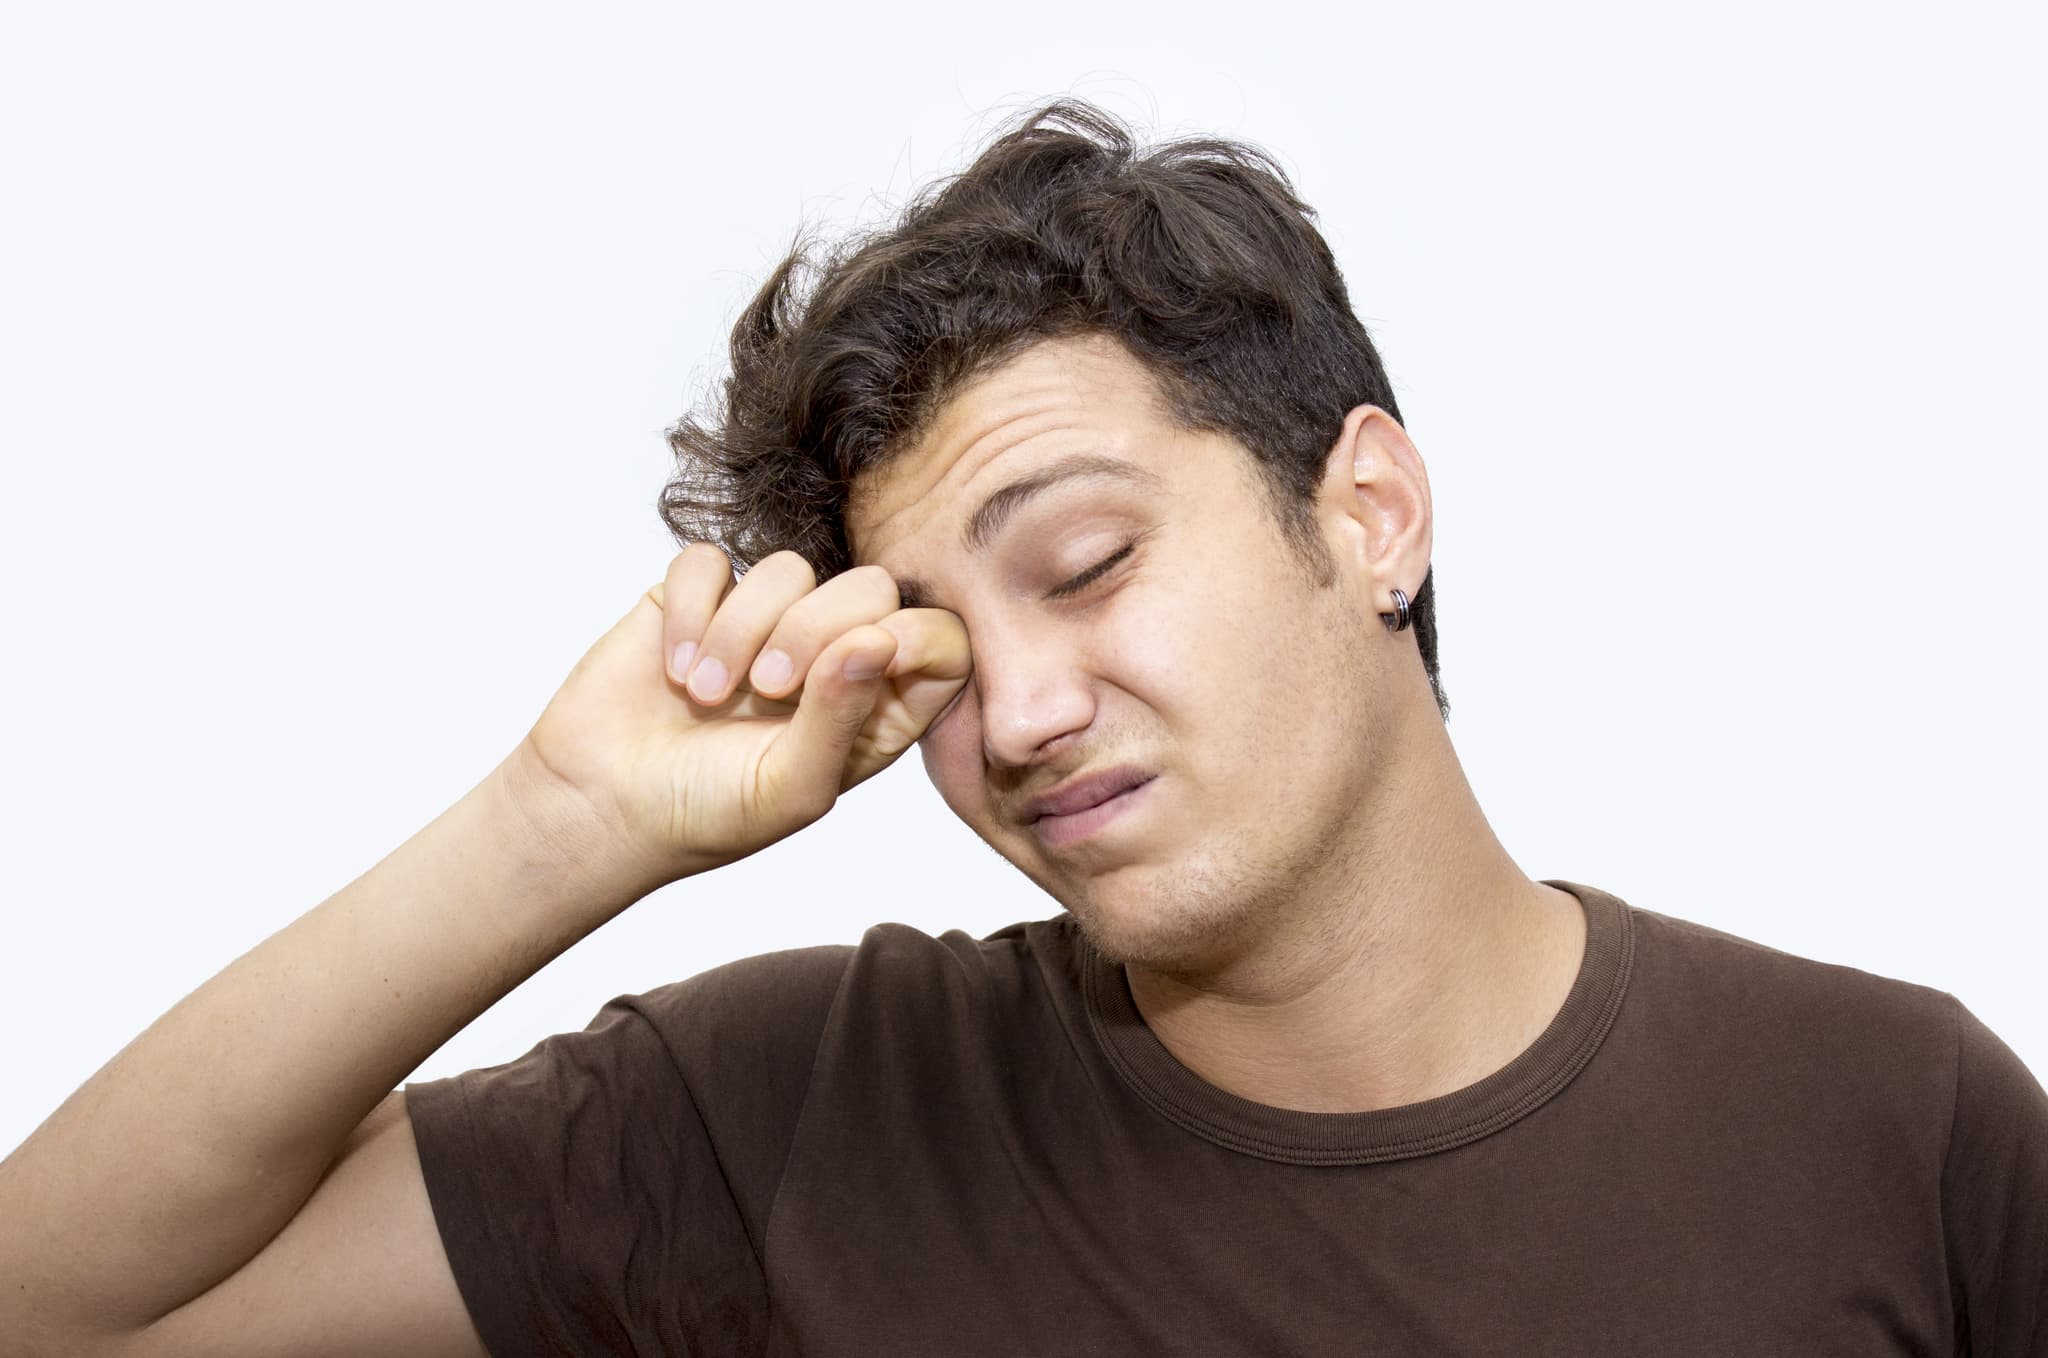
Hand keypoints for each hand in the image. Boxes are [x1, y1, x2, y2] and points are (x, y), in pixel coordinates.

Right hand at [514, 544, 971, 886]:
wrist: (603, 804)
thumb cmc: (708, 814)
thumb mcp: (790, 788)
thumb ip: (842, 717)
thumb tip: (878, 639)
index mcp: (875, 705)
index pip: (940, 641)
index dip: (922, 634)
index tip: (873, 654)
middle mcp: (829, 653)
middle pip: (872, 586)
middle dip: (818, 628)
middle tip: (769, 690)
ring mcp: (764, 618)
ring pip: (788, 568)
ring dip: (744, 630)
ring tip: (706, 695)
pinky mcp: (699, 596)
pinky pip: (710, 561)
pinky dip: (693, 610)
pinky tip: (673, 665)